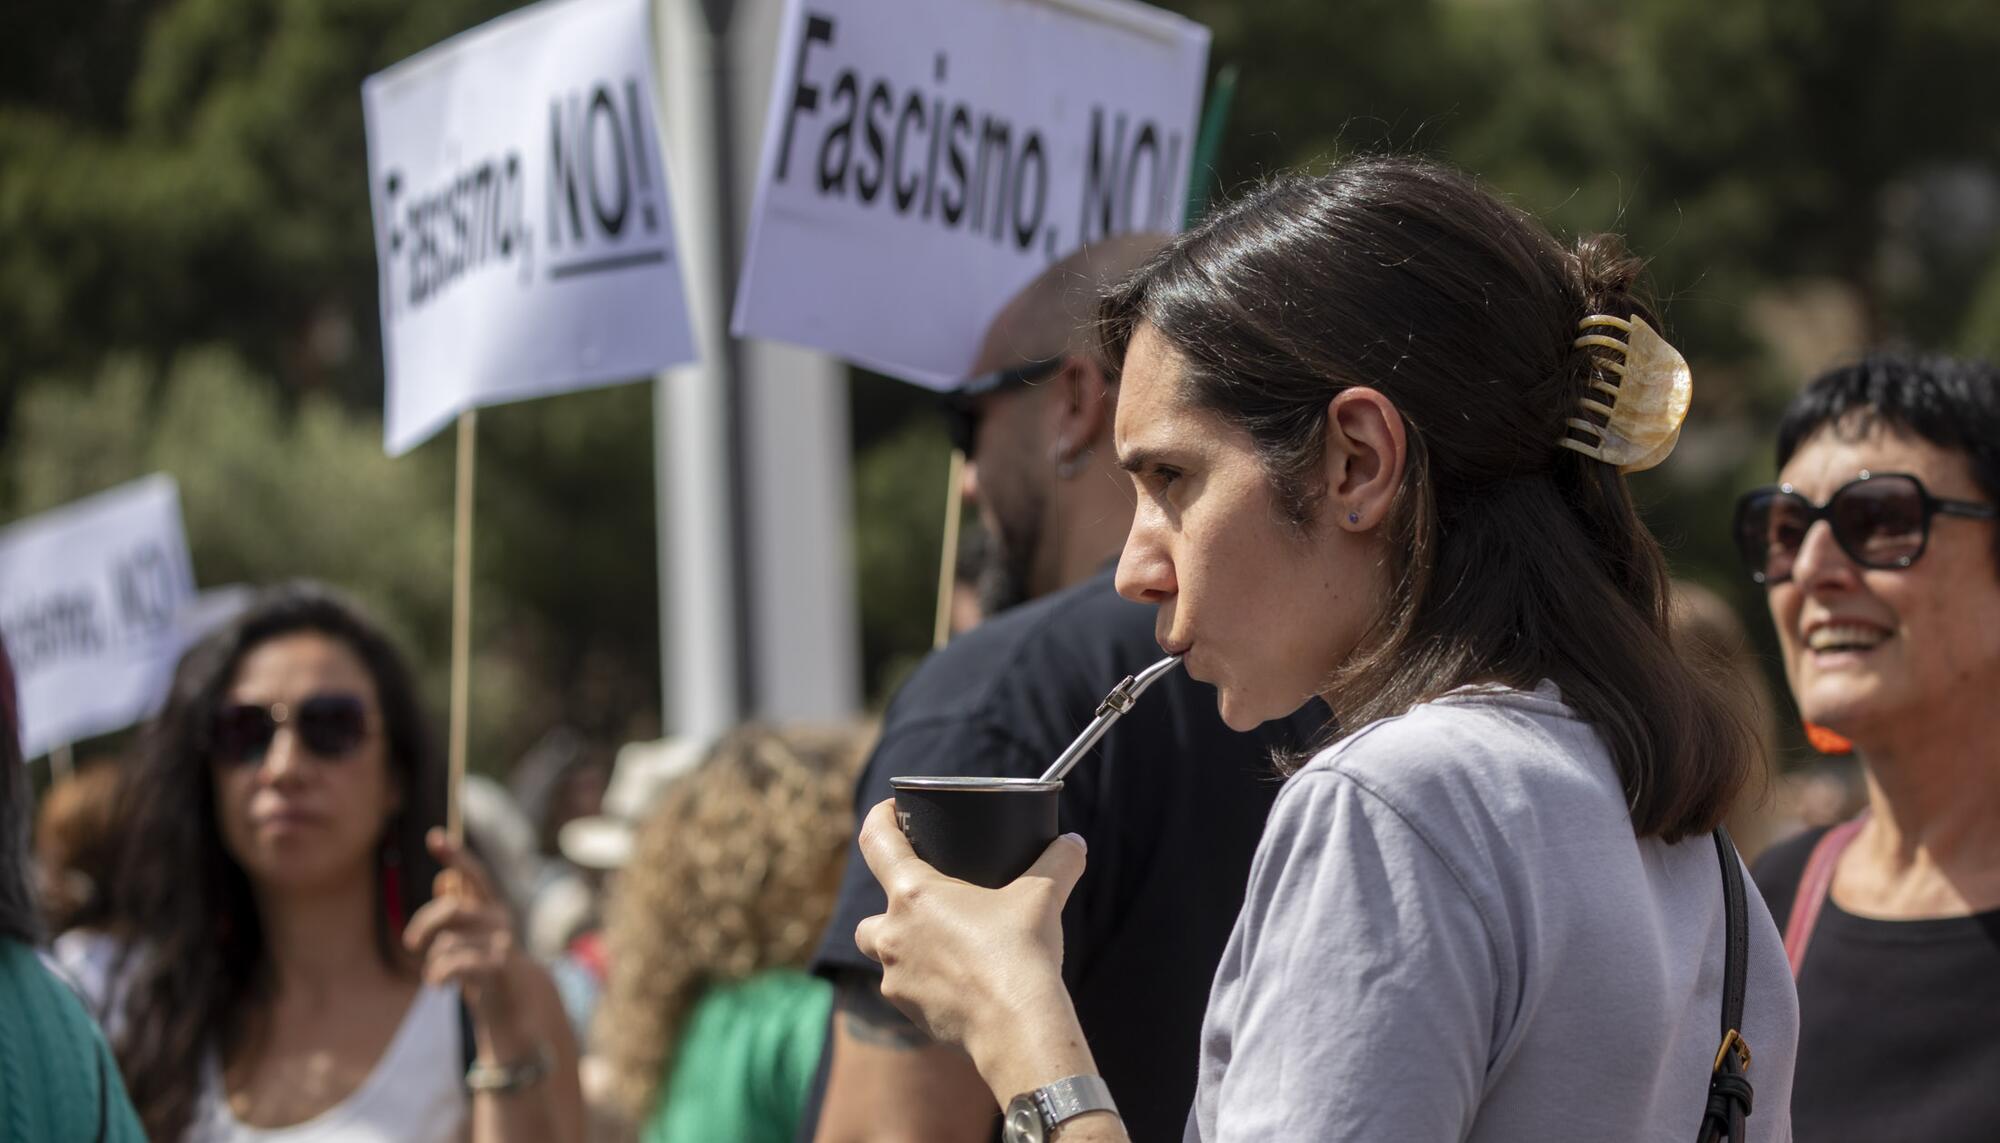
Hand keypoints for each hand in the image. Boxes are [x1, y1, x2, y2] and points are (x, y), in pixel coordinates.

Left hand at [404, 829, 534, 1043]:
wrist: (516, 1004)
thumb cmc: (486, 966)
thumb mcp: (472, 936)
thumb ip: (461, 908)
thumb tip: (443, 880)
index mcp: (491, 907)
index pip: (474, 875)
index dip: (455, 855)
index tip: (434, 836)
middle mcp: (499, 919)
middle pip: (451, 908)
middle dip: (425, 924)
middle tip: (411, 943)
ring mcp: (501, 942)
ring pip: (448, 942)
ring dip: (434, 961)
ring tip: (434, 976)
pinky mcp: (498, 967)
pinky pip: (455, 964)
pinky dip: (439, 974)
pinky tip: (438, 984)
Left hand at [852, 800, 1085, 1069]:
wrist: (1018, 1028)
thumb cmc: (1021, 954)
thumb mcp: (1043, 897)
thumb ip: (1058, 862)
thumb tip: (1075, 843)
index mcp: (914, 894)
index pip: (875, 842)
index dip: (879, 819)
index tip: (890, 811)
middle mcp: (893, 935)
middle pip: (868, 919)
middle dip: (889, 912)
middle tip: (924, 907)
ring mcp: (896, 979)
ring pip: (886, 959)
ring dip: (907, 951)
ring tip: (946, 949)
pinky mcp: (910, 1014)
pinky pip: (909, 992)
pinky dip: (927, 985)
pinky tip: (960, 985)